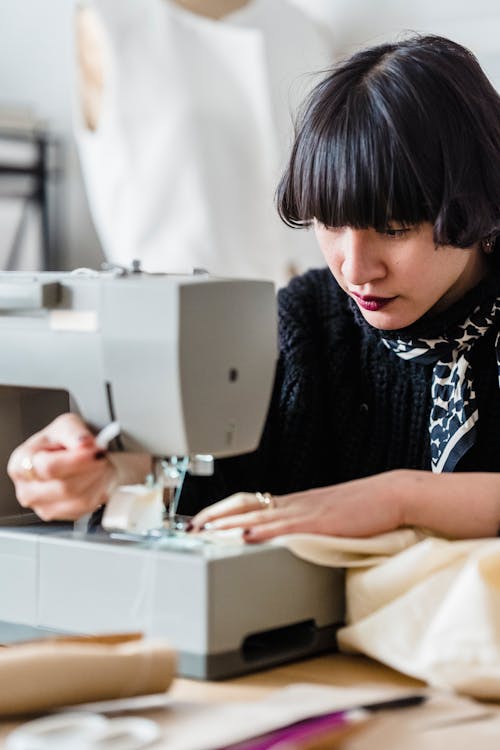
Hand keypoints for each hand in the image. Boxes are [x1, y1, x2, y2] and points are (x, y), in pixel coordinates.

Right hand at [7, 413, 116, 521]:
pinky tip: (97, 478)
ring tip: (101, 465)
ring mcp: (44, 507)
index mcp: (22, 464)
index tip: (94, 450)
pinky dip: (99, 492)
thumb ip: (74, 432)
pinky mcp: (63, 516)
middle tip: (101, 455)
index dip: (76, 459)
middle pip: (66, 487)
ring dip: (99, 480)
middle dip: (91, 469)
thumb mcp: (66, 424)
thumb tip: (84, 443)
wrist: (72, 454)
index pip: (49, 468)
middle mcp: (28, 490)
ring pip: (80, 500)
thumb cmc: (62, 441)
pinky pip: (88, 508)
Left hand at [189, 471, 404, 541]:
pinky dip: (260, 531)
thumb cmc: (363, 508)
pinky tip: (243, 536)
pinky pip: (283, 526)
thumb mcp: (326, 515)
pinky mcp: (319, 522)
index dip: (220, 510)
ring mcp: (304, 511)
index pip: (247, 501)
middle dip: (213, 515)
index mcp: (293, 502)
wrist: (390, 495)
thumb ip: (303, 524)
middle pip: (242, 503)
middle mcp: (293, 503)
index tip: (200, 519)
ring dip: (227, 523)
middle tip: (189, 527)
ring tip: (204, 532)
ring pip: (256, 513)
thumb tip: (283, 539)